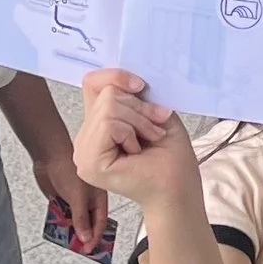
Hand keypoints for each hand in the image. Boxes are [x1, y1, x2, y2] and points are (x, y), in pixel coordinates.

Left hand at [34, 144, 108, 258]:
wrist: (49, 156)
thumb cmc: (69, 170)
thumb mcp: (78, 197)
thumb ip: (81, 218)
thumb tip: (85, 238)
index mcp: (98, 198)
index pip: (100, 222)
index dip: (96, 237)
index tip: (89, 250)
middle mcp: (87, 201)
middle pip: (88, 223)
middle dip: (84, 236)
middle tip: (79, 249)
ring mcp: (73, 201)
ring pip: (74, 221)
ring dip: (70, 230)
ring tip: (66, 241)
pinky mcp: (60, 200)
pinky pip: (61, 216)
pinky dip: (59, 223)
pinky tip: (56, 229)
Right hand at [75, 69, 201, 211]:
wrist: (178, 187)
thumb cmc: (170, 154)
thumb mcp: (154, 111)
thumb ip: (134, 94)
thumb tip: (127, 77)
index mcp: (98, 125)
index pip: (92, 83)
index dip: (116, 76)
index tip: (141, 86)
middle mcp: (86, 139)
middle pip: (106, 93)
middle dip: (139, 108)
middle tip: (155, 130)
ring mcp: (83, 152)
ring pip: (108, 106)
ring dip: (139, 121)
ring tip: (149, 140)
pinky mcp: (89, 162)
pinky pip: (108, 123)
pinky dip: (131, 132)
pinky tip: (136, 151)